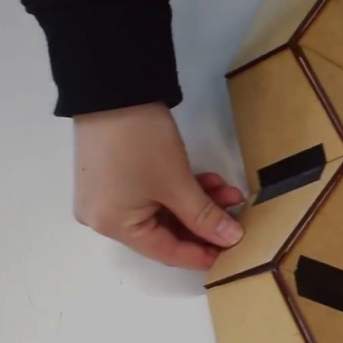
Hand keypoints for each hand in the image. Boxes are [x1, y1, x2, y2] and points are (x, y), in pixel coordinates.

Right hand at [73, 103, 245, 269]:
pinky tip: (210, 182)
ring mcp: (107, 196)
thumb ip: (205, 217)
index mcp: (114, 227)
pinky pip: (152, 194)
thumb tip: (231, 239)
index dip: (203, 254)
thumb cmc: (142, 142)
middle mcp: (105, 218)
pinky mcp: (114, 176)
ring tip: (230, 194)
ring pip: (163, 212)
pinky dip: (180, 190)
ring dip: (198, 204)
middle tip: (237, 218)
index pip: (167, 252)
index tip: (234, 254)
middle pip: (165, 232)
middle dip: (205, 223)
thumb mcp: (178, 183)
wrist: (112, 88)